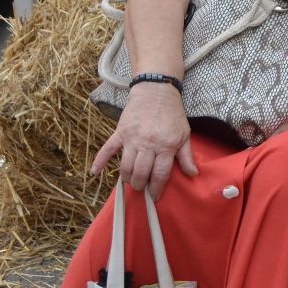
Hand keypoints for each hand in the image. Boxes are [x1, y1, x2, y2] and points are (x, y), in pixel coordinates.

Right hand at [91, 84, 197, 200]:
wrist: (155, 91)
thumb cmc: (172, 114)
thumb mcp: (184, 134)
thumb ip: (186, 156)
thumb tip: (193, 173)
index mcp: (166, 145)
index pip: (160, 173)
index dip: (157, 188)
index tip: (155, 197)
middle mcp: (148, 143)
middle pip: (141, 172)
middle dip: (140, 185)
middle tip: (142, 189)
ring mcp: (132, 138)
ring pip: (126, 165)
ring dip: (127, 178)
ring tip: (131, 181)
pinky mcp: (120, 132)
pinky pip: (108, 149)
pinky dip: (99, 161)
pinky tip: (94, 173)